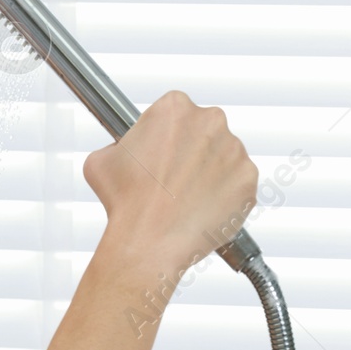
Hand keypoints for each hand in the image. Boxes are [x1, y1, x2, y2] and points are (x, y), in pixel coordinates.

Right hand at [81, 90, 258, 275]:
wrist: (150, 241)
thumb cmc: (126, 202)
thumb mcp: (102, 160)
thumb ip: (117, 144)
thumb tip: (124, 149)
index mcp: (175, 108)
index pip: (175, 112)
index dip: (164, 135)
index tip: (160, 153)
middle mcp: (210, 121)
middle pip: (203, 130)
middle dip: (191, 150)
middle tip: (172, 177)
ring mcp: (234, 151)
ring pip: (223, 157)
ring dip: (209, 172)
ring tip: (186, 197)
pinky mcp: (248, 179)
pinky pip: (238, 184)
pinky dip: (224, 195)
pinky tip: (202, 207)